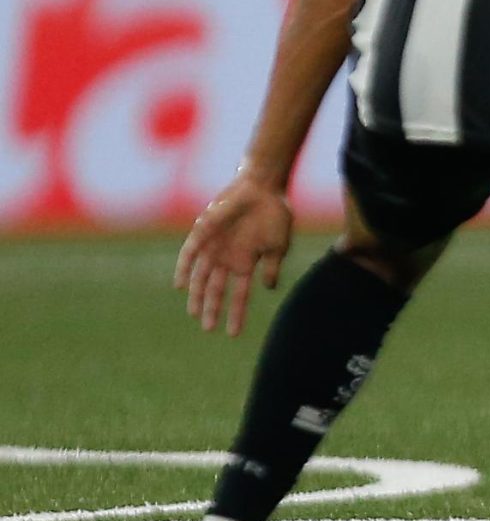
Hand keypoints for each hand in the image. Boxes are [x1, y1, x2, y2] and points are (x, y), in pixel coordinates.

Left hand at [176, 176, 293, 335]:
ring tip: (193, 312)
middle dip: (211, 309)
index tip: (233, 334)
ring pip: (200, 277)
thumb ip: (273, 266)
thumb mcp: (279, 244)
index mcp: (245, 264)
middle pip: (215, 290)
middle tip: (208, 328)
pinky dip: (184, 269)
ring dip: (196, 294)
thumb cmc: (275, 213)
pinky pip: (189, 254)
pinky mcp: (203, 232)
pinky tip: (180, 285)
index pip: (238, 295)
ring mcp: (213, 247)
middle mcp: (226, 259)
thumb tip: (269, 288)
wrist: (263, 186)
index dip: (236, 314)